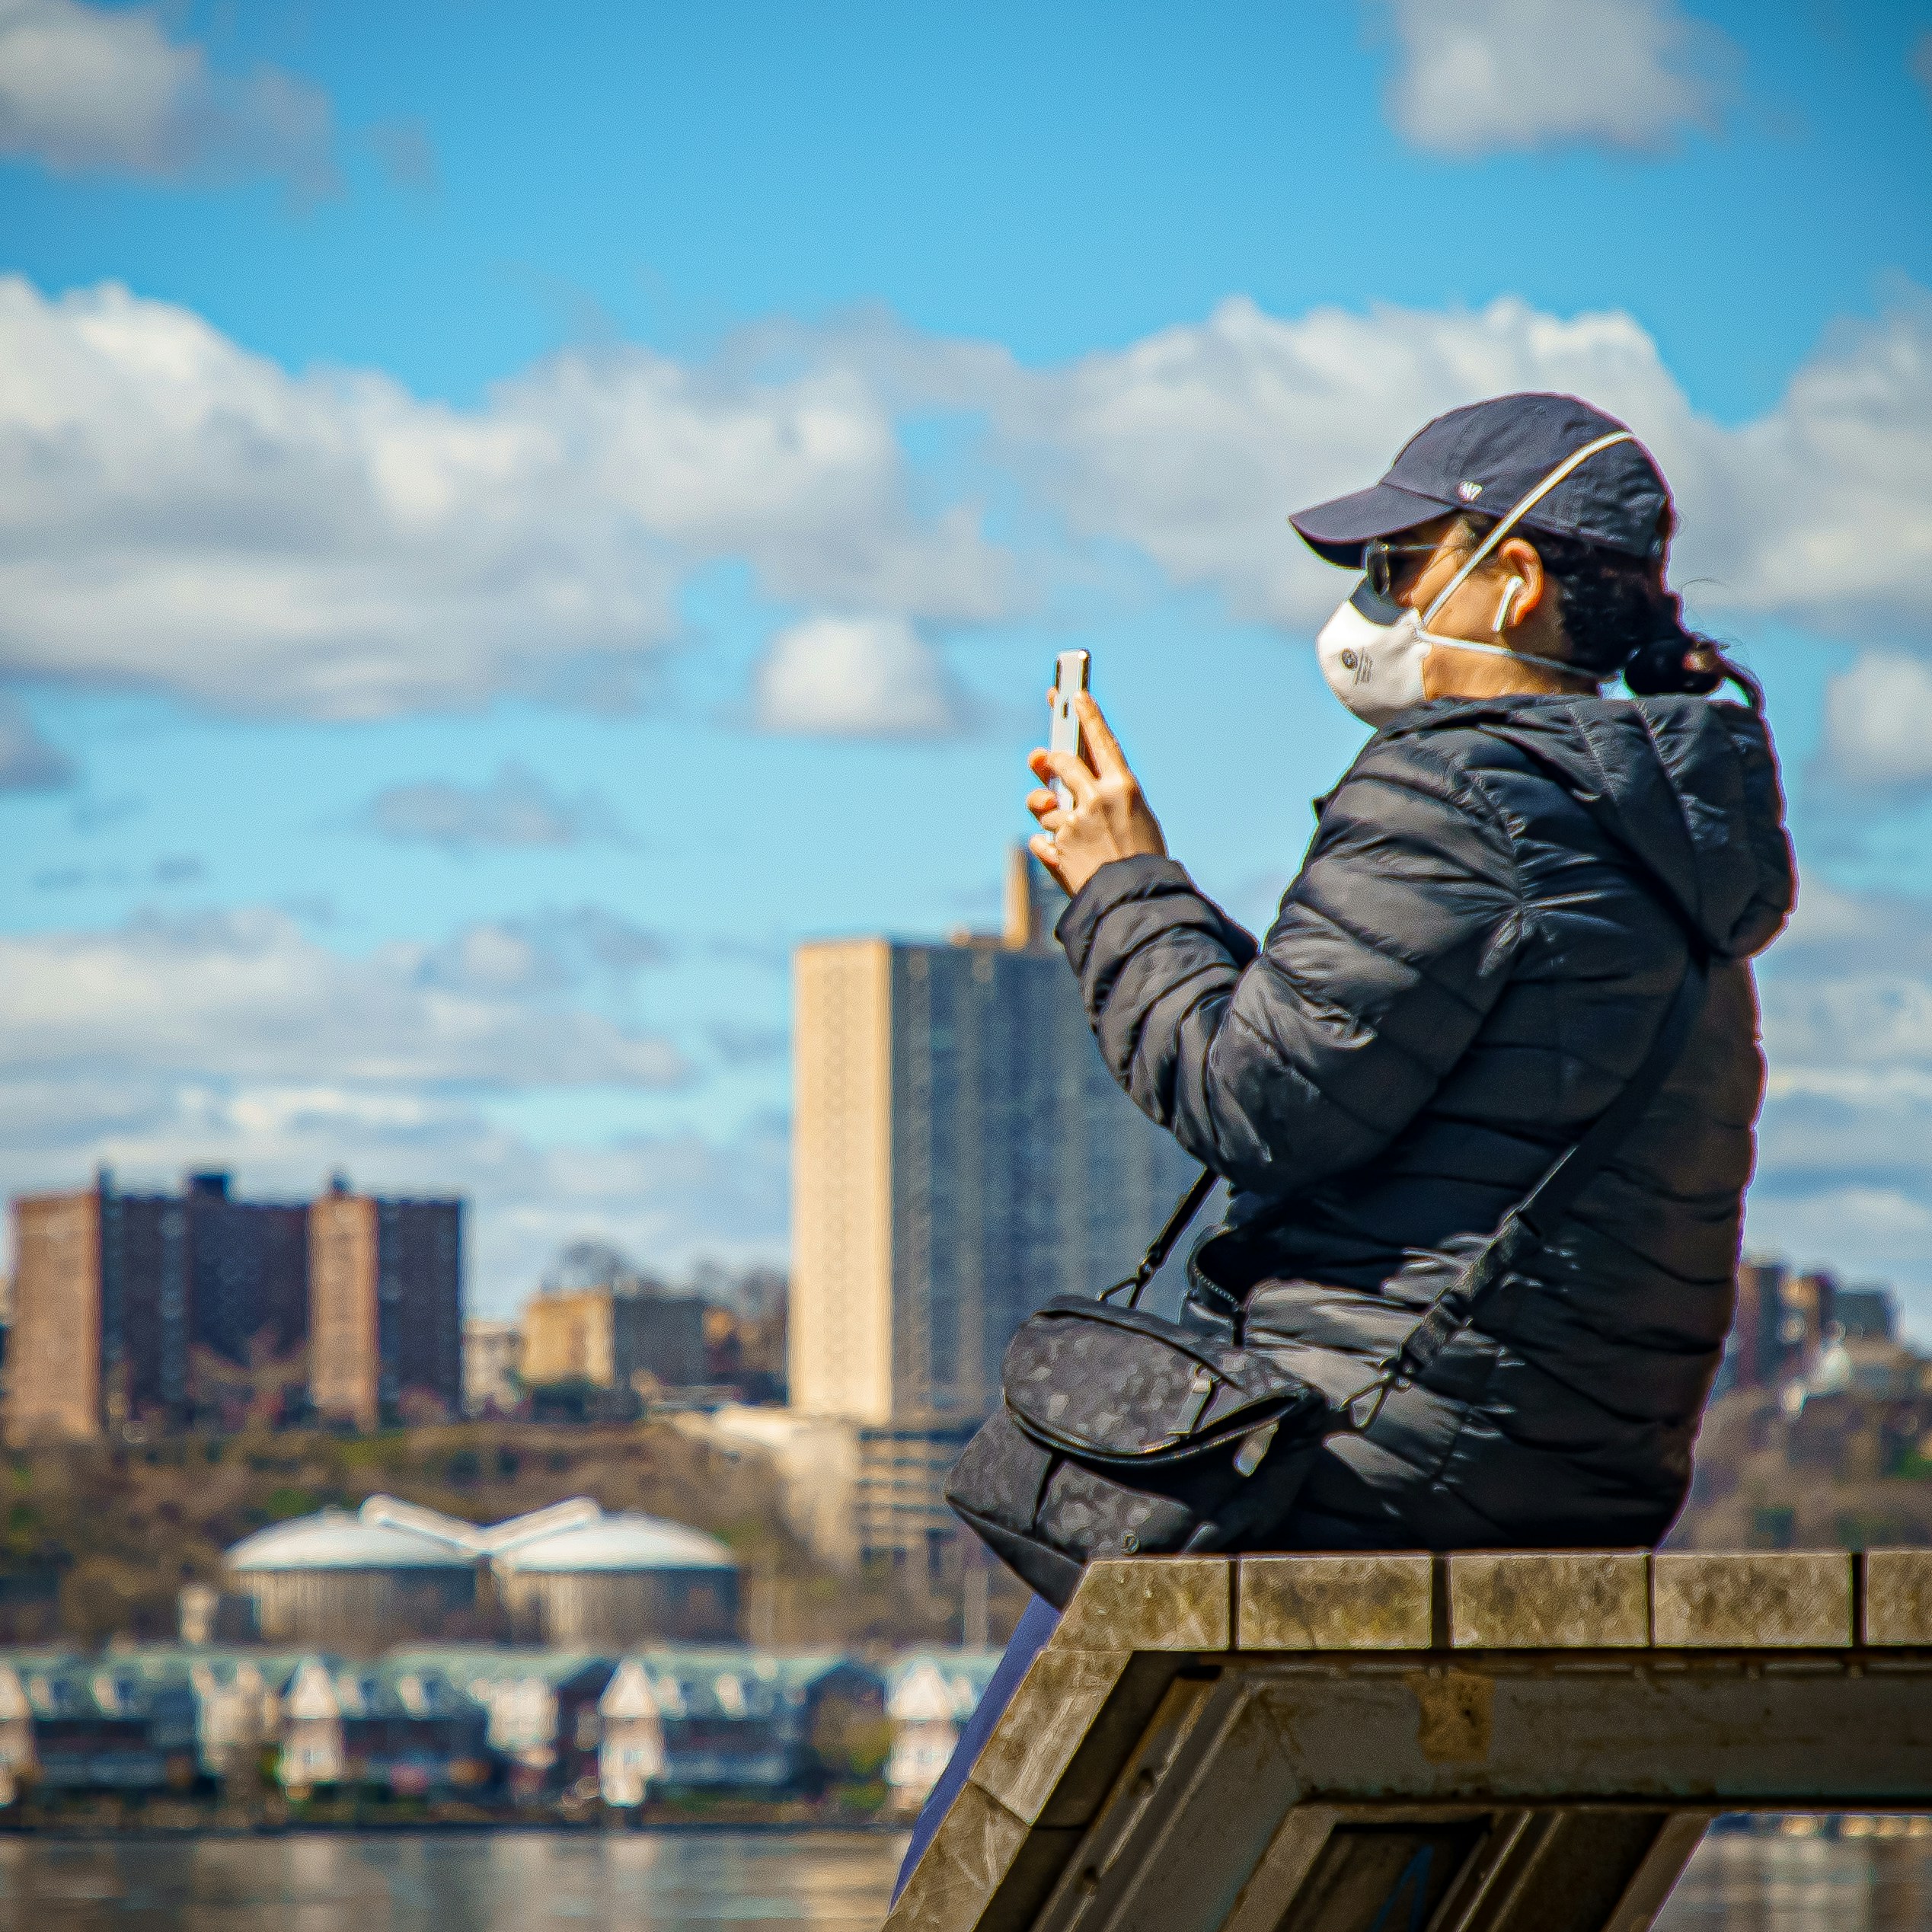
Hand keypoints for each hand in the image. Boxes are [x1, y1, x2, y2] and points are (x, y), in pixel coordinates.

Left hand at [1026, 690, 1166, 896]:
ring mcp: (1073, 824)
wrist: (1136, 903)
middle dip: (1050, 761)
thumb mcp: (1135, 817)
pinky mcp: (1056, 848)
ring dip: (1047, 811)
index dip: (1087, 715)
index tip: (1073, 694)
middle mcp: (1095, 800)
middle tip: (1046, 760)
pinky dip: (1048, 846)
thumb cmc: (1140, 859)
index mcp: (1123, 788)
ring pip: (1044, 803)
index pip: (1100, 740)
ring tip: (1065, 827)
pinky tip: (1067, 859)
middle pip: (1061, 762)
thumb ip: (1101, 794)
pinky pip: (1040, 838)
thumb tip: (1058, 782)